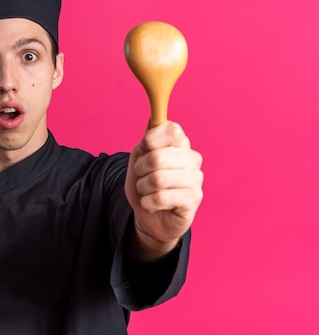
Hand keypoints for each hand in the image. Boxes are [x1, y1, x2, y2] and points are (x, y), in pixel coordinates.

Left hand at [124, 121, 203, 253]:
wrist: (149, 216)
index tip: (144, 149)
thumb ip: (147, 139)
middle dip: (139, 169)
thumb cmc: (146, 184)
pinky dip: (148, 202)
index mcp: (180, 144)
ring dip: (143, 187)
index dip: (152, 139)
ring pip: (157, 179)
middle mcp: (192, 159)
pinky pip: (161, 197)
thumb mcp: (139, 158)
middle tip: (141, 177)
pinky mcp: (194, 199)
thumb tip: (154, 118)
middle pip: (157, 157)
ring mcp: (196, 179)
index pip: (172, 129)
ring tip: (147, 191)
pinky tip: (152, 204)